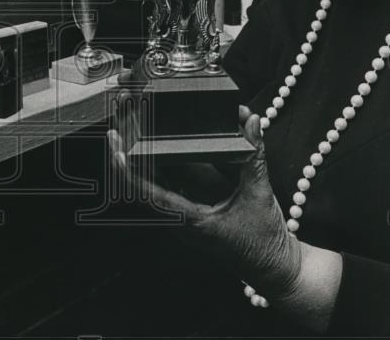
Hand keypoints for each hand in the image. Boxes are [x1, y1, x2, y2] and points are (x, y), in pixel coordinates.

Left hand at [107, 92, 302, 299]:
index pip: (149, 195)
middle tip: (121, 123)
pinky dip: (170, 159)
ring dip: (146, 154)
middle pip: (146, 182)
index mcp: (191, 221)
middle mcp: (181, 218)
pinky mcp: (194, 206)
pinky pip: (174, 180)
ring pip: (157, 181)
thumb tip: (251, 121)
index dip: (129, 172)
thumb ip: (254, 156)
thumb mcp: (260, 195)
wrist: (274, 268)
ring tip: (134, 123)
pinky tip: (162, 140)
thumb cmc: (264, 242)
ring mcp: (186, 212)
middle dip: (131, 153)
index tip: (115, 149)